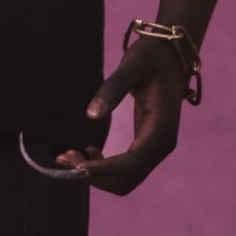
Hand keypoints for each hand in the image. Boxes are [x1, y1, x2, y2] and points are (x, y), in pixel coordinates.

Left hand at [55, 36, 186, 194]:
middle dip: (95, 175)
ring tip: (68, 155)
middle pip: (127, 178)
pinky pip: (126, 169)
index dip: (104, 170)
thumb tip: (91, 115)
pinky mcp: (148, 146)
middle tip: (64, 156)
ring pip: (125, 179)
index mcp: (161, 128)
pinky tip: (86, 152)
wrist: (171, 56)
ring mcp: (157, 148)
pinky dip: (104, 168)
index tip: (75, 167)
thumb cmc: (151, 57)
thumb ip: (113, 88)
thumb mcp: (133, 65)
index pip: (132, 163)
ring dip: (96, 174)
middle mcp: (162, 145)